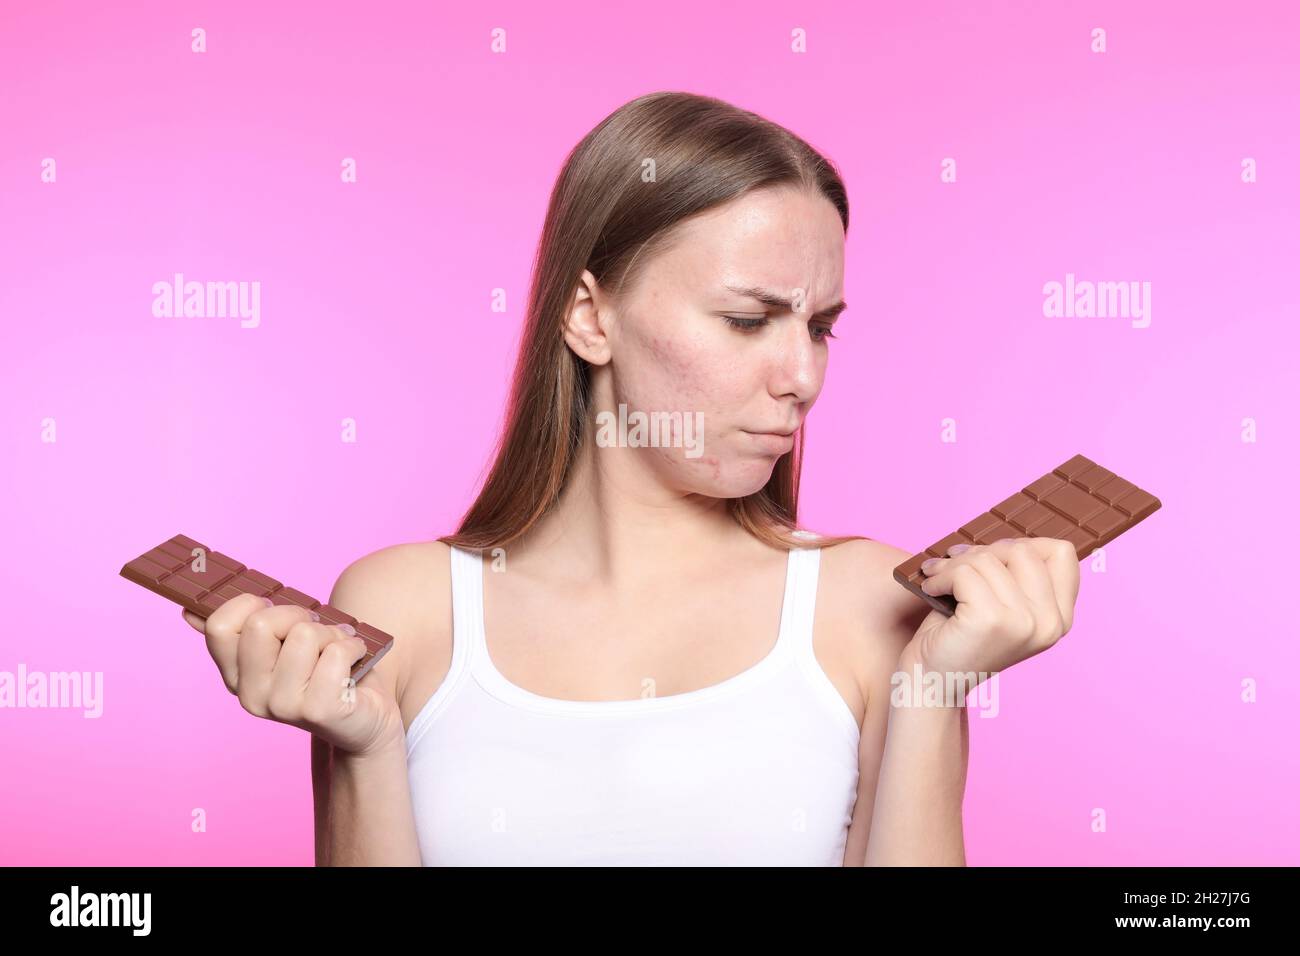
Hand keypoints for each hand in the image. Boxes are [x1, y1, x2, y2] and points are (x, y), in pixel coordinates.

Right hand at [181, 594, 403, 756]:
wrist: (365, 722)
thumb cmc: (325, 674)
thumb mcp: (283, 649)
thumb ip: (242, 630)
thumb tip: (189, 611)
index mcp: (236, 676)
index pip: (220, 625)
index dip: (252, 604)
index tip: (277, 613)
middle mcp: (251, 695)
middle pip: (262, 623)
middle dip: (299, 615)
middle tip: (316, 633)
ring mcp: (282, 707)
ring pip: (304, 633)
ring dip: (332, 634)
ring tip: (337, 653)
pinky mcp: (319, 711)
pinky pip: (336, 651)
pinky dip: (353, 647)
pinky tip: (354, 664)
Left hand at [903, 537, 1080, 685]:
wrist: (933, 682)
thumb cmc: (961, 636)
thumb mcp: (1001, 602)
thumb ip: (1015, 574)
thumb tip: (1006, 535)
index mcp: (1060, 618)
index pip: (1062, 553)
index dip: (1022, 544)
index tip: (990, 557)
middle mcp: (1050, 623)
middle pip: (1022, 549)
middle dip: (981, 550)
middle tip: (953, 564)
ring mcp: (1024, 623)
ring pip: (988, 559)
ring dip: (952, 563)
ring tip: (937, 577)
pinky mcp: (991, 621)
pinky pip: (964, 573)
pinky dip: (940, 575)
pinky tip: (930, 588)